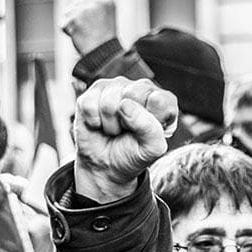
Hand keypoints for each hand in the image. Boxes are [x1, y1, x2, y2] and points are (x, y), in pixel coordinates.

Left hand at [61, 0, 119, 56]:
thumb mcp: (104, 16)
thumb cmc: (104, 40)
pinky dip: (68, 32)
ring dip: (72, 24)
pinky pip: (63, 23)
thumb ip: (91, 5)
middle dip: (78, 18)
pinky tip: (80, 37)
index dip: (86, 12)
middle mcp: (97, 1)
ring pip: (68, 13)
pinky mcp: (74, 18)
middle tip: (90, 30)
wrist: (105, 56)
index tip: (95, 23)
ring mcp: (85, 9)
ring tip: (86, 34)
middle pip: (75, 4)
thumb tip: (73, 0)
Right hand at [73, 77, 179, 203]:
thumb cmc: (132, 154)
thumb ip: (149, 128)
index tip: (146, 133)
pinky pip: (89, 104)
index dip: (148, 120)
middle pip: (131, 93)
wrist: (105, 165)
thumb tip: (125, 104)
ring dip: (109, 124)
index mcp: (163, 100)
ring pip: (108, 102)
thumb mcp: (151, 149)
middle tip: (127, 130)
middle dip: (126, 120)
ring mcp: (116, 86)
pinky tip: (100, 124)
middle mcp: (141, 88)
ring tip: (114, 129)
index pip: (158, 99)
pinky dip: (93, 121)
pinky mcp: (94, 91)